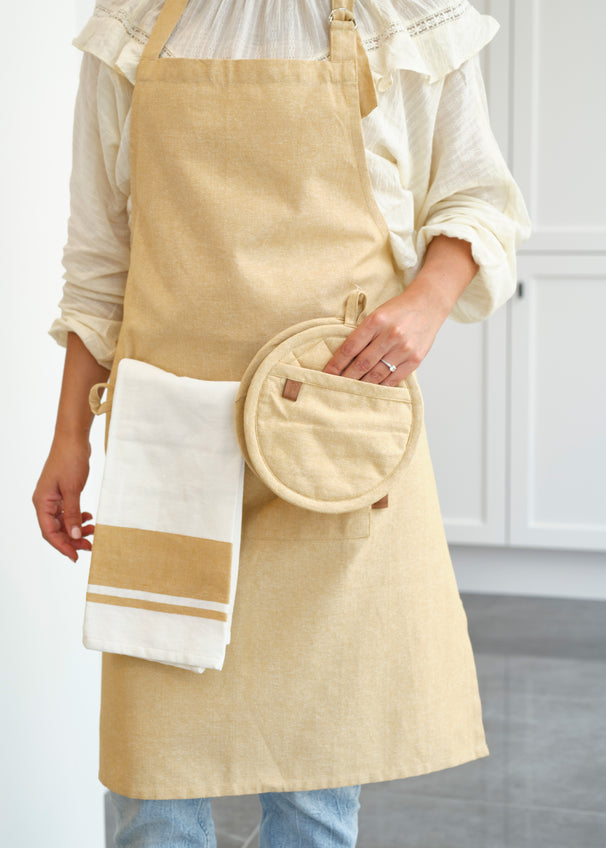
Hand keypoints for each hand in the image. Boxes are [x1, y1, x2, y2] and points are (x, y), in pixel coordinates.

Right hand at [32, 436, 94, 562]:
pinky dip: (78, 517)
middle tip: (90, 546)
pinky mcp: (62, 492)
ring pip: (63, 521)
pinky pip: (68, 511)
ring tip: (92, 531)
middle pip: (56, 529)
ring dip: (76, 529)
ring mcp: (53, 497)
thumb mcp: (73, 489)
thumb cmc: (70, 460)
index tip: (76, 557)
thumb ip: (73, 513)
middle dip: (72, 540)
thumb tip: (74, 536)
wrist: (73, 439)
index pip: (49, 532)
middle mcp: (44, 501)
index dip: (62, 546)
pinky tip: (89, 517)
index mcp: (42, 502)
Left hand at [323, 287, 447, 385]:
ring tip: (350, 391)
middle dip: (346, 378)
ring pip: (377, 374)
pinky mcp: (415, 359)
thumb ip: (363, 333)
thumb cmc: (398, 310)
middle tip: (335, 387)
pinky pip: (394, 378)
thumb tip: (344, 358)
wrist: (428, 305)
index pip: (350, 347)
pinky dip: (380, 385)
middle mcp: (390, 335)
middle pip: (362, 363)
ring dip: (361, 384)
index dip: (336, 364)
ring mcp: (404, 348)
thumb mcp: (377, 314)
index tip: (326, 374)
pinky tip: (371, 389)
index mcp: (376, 321)